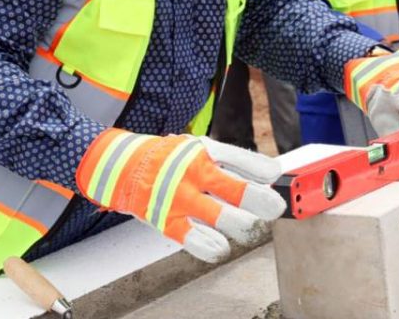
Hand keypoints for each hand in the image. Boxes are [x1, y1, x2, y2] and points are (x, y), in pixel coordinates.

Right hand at [76, 129, 285, 262]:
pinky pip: (192, 238)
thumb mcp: (201, 150)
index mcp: (206, 151)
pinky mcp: (167, 220)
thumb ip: (234, 165)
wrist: (124, 167)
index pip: (240, 160)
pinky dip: (210, 246)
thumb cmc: (172, 160)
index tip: (275, 177)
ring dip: (241, 224)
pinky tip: (220, 247)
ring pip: (220, 216)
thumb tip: (270, 177)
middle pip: (236, 189)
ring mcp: (180, 197)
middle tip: (273, 209)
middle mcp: (194, 173)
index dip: (262, 171)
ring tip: (248, 228)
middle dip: (261, 202)